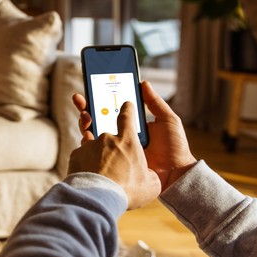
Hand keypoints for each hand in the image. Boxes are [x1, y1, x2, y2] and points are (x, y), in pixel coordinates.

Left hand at [68, 101, 160, 209]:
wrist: (98, 199)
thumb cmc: (127, 191)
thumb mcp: (151, 185)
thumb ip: (151, 175)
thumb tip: (151, 176)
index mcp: (128, 140)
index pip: (128, 116)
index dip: (128, 109)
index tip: (127, 105)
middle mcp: (107, 138)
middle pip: (108, 132)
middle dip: (110, 141)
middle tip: (114, 157)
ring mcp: (90, 145)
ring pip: (93, 143)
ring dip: (96, 152)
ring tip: (102, 169)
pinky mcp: (76, 155)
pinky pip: (82, 156)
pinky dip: (85, 163)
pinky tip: (91, 176)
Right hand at [72, 81, 196, 192]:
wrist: (176, 174)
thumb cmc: (175, 147)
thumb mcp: (167, 120)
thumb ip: (155, 102)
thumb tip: (143, 83)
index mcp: (135, 125)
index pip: (115, 109)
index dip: (103, 99)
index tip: (94, 88)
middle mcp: (124, 136)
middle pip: (101, 120)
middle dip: (88, 108)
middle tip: (80, 99)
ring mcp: (118, 150)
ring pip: (96, 134)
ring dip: (86, 122)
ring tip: (84, 114)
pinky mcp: (115, 163)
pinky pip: (97, 152)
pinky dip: (88, 142)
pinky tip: (86, 133)